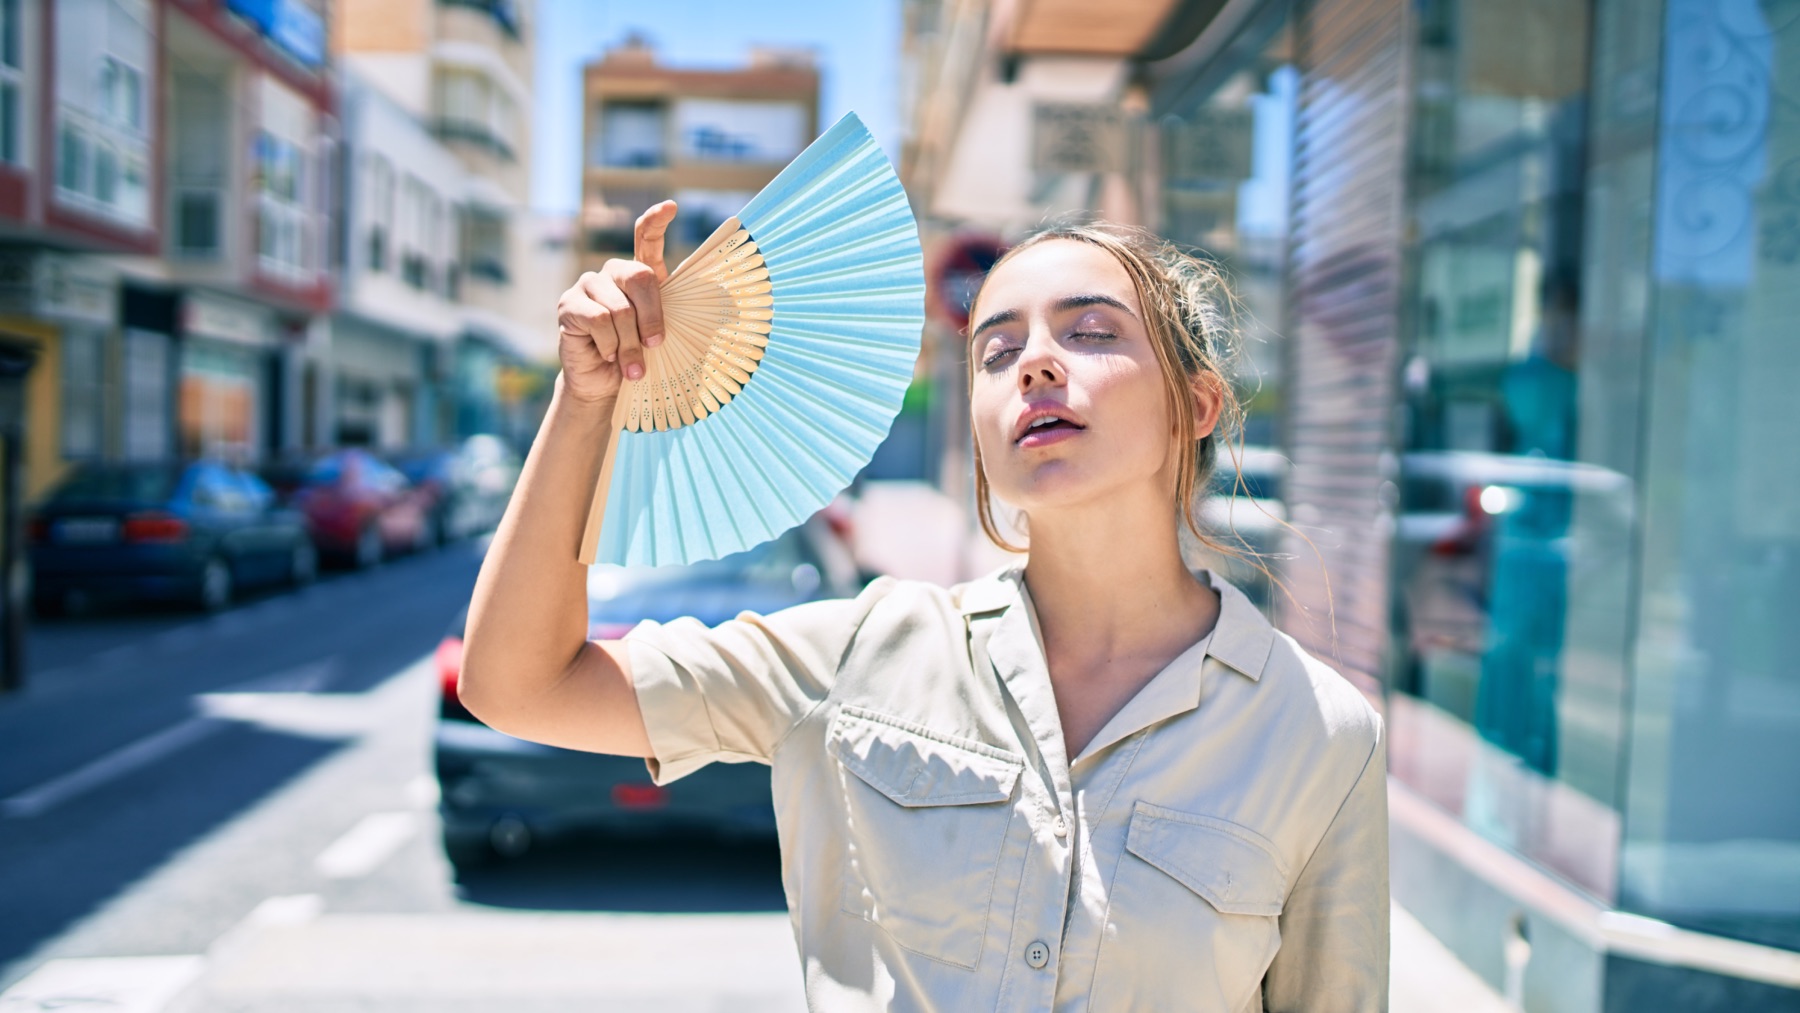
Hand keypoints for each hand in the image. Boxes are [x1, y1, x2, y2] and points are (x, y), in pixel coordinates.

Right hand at [556, 200, 675, 404]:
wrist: (605, 384)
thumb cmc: (638, 357)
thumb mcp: (659, 335)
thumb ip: (667, 317)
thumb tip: (688, 314)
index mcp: (639, 275)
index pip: (646, 237)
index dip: (656, 220)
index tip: (671, 207)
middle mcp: (612, 273)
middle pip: (639, 277)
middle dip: (652, 318)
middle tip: (656, 346)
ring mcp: (587, 285)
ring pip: (619, 308)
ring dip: (629, 344)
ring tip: (631, 366)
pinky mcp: (568, 303)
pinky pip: (598, 320)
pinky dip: (609, 345)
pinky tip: (606, 355)